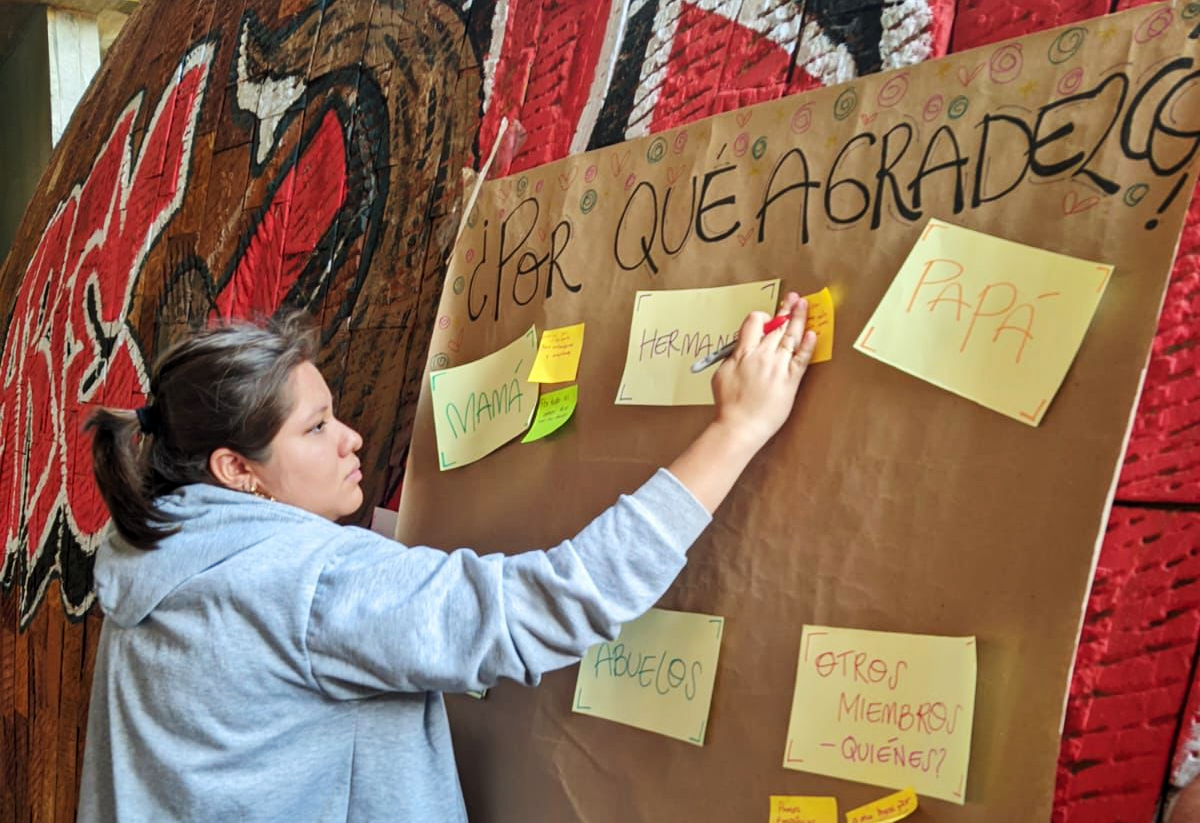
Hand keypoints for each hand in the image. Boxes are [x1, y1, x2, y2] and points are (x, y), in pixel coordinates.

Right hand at [667, 292, 817, 512]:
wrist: (740, 426)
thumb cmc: (728, 404)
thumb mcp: (721, 375)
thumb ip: (732, 357)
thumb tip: (740, 348)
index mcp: (743, 353)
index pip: (754, 323)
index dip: (761, 317)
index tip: (766, 318)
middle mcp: (762, 356)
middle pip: (776, 326)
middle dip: (785, 310)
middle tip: (794, 298)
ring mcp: (778, 367)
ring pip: (791, 337)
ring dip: (798, 318)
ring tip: (804, 305)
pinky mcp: (790, 381)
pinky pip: (802, 358)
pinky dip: (807, 344)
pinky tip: (812, 332)